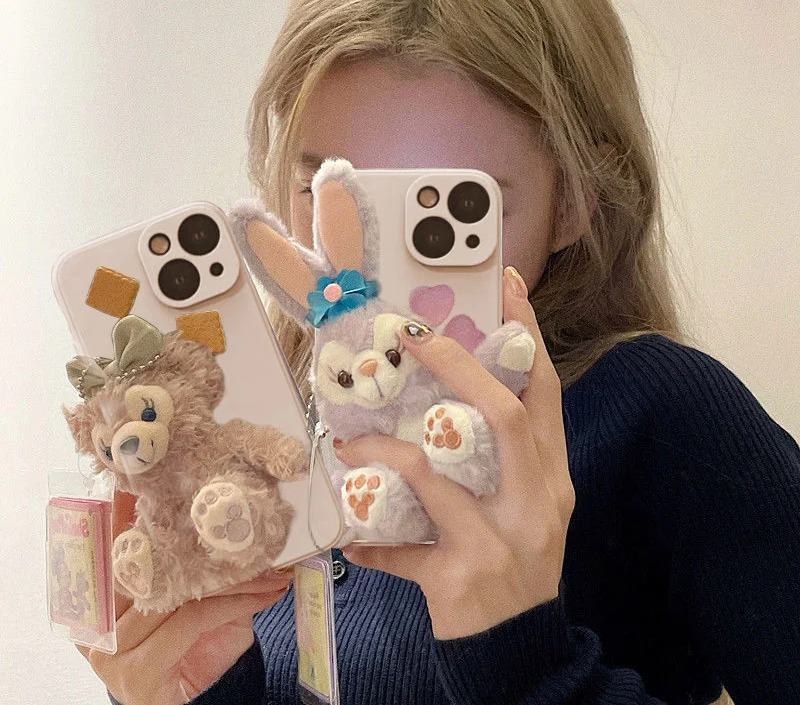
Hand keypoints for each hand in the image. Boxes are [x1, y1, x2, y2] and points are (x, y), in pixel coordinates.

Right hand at [76, 491, 292, 703]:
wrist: (202, 704)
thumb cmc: (196, 646)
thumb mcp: (196, 595)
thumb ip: (197, 561)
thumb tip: (231, 511)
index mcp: (101, 595)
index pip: (111, 541)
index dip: (126, 507)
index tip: (150, 474)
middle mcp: (98, 621)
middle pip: (145, 562)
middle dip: (188, 535)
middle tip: (230, 508)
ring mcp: (112, 650)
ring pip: (174, 591)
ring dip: (230, 574)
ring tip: (270, 562)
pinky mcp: (137, 672)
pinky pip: (192, 619)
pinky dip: (236, 602)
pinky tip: (268, 591)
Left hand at [335, 266, 574, 639]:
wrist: (520, 648)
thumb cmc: (515, 562)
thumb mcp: (522, 506)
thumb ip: (494, 459)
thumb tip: (440, 406)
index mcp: (550, 473)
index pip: (545, 391)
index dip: (528, 336)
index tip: (508, 286)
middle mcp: (535, 498)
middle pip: (500, 413)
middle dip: (456, 366)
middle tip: (412, 336)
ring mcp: (500, 538)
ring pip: (433, 470)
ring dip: (383, 448)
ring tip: (348, 440)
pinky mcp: (461, 576)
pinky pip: (403, 546)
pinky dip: (373, 539)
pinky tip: (352, 539)